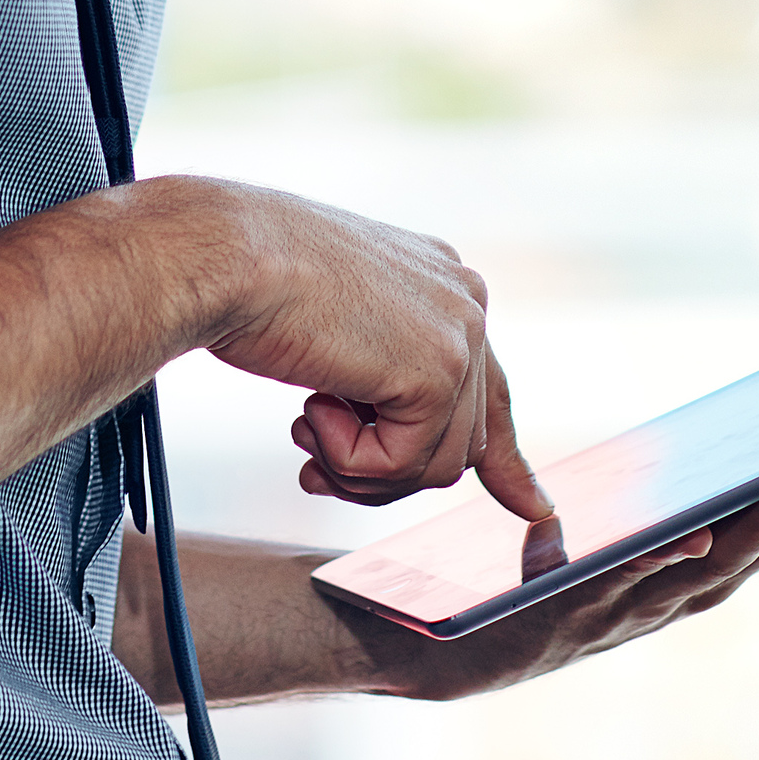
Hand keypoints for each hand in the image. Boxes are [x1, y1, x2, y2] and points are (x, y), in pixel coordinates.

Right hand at [202, 183, 551, 521]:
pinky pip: (405, 465)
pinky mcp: (438, 369)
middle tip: (315, 466)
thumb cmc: (255, 282)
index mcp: (444, 283)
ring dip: (359, 469)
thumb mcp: (339, 330)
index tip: (532, 506)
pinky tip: (312, 408)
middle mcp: (465, 301)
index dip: (503, 459)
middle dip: (384, 470)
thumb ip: (390, 378)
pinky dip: (349, 460)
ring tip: (305, 426)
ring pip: (436, 466)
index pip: (489, 388)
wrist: (226, 253)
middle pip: (460, 441)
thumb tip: (421, 451)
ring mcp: (460, 333)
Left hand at [352, 430, 758, 703]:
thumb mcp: (601, 519)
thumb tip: (732, 420)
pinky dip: (663, 562)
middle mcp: (667, 596)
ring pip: (708, 573)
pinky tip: (695, 527)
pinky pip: (620, 589)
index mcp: (683, 564)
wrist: (413, 633)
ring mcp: (619, 617)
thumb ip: (659, 486)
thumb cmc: (511, 569)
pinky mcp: (561, 625)